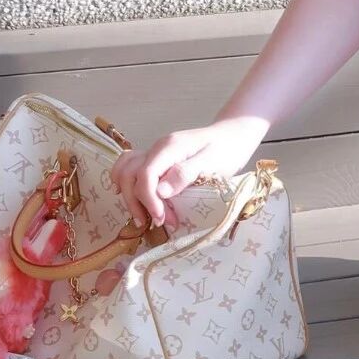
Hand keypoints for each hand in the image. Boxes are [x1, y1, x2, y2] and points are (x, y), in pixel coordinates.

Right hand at [110, 117, 268, 229]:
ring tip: (145, 219)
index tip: (161, 219)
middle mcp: (157, 148)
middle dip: (138, 202)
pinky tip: (136, 201)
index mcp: (169, 147)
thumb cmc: (226, 150)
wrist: (232, 136)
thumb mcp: (212, 162)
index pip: (146, 174)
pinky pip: (131, 170)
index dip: (149, 199)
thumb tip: (160, 191)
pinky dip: (129, 186)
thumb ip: (185, 174)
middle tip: (159, 223)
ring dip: (131, 197)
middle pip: (130, 175)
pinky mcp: (157, 160)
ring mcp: (155, 153)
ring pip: (126, 172)